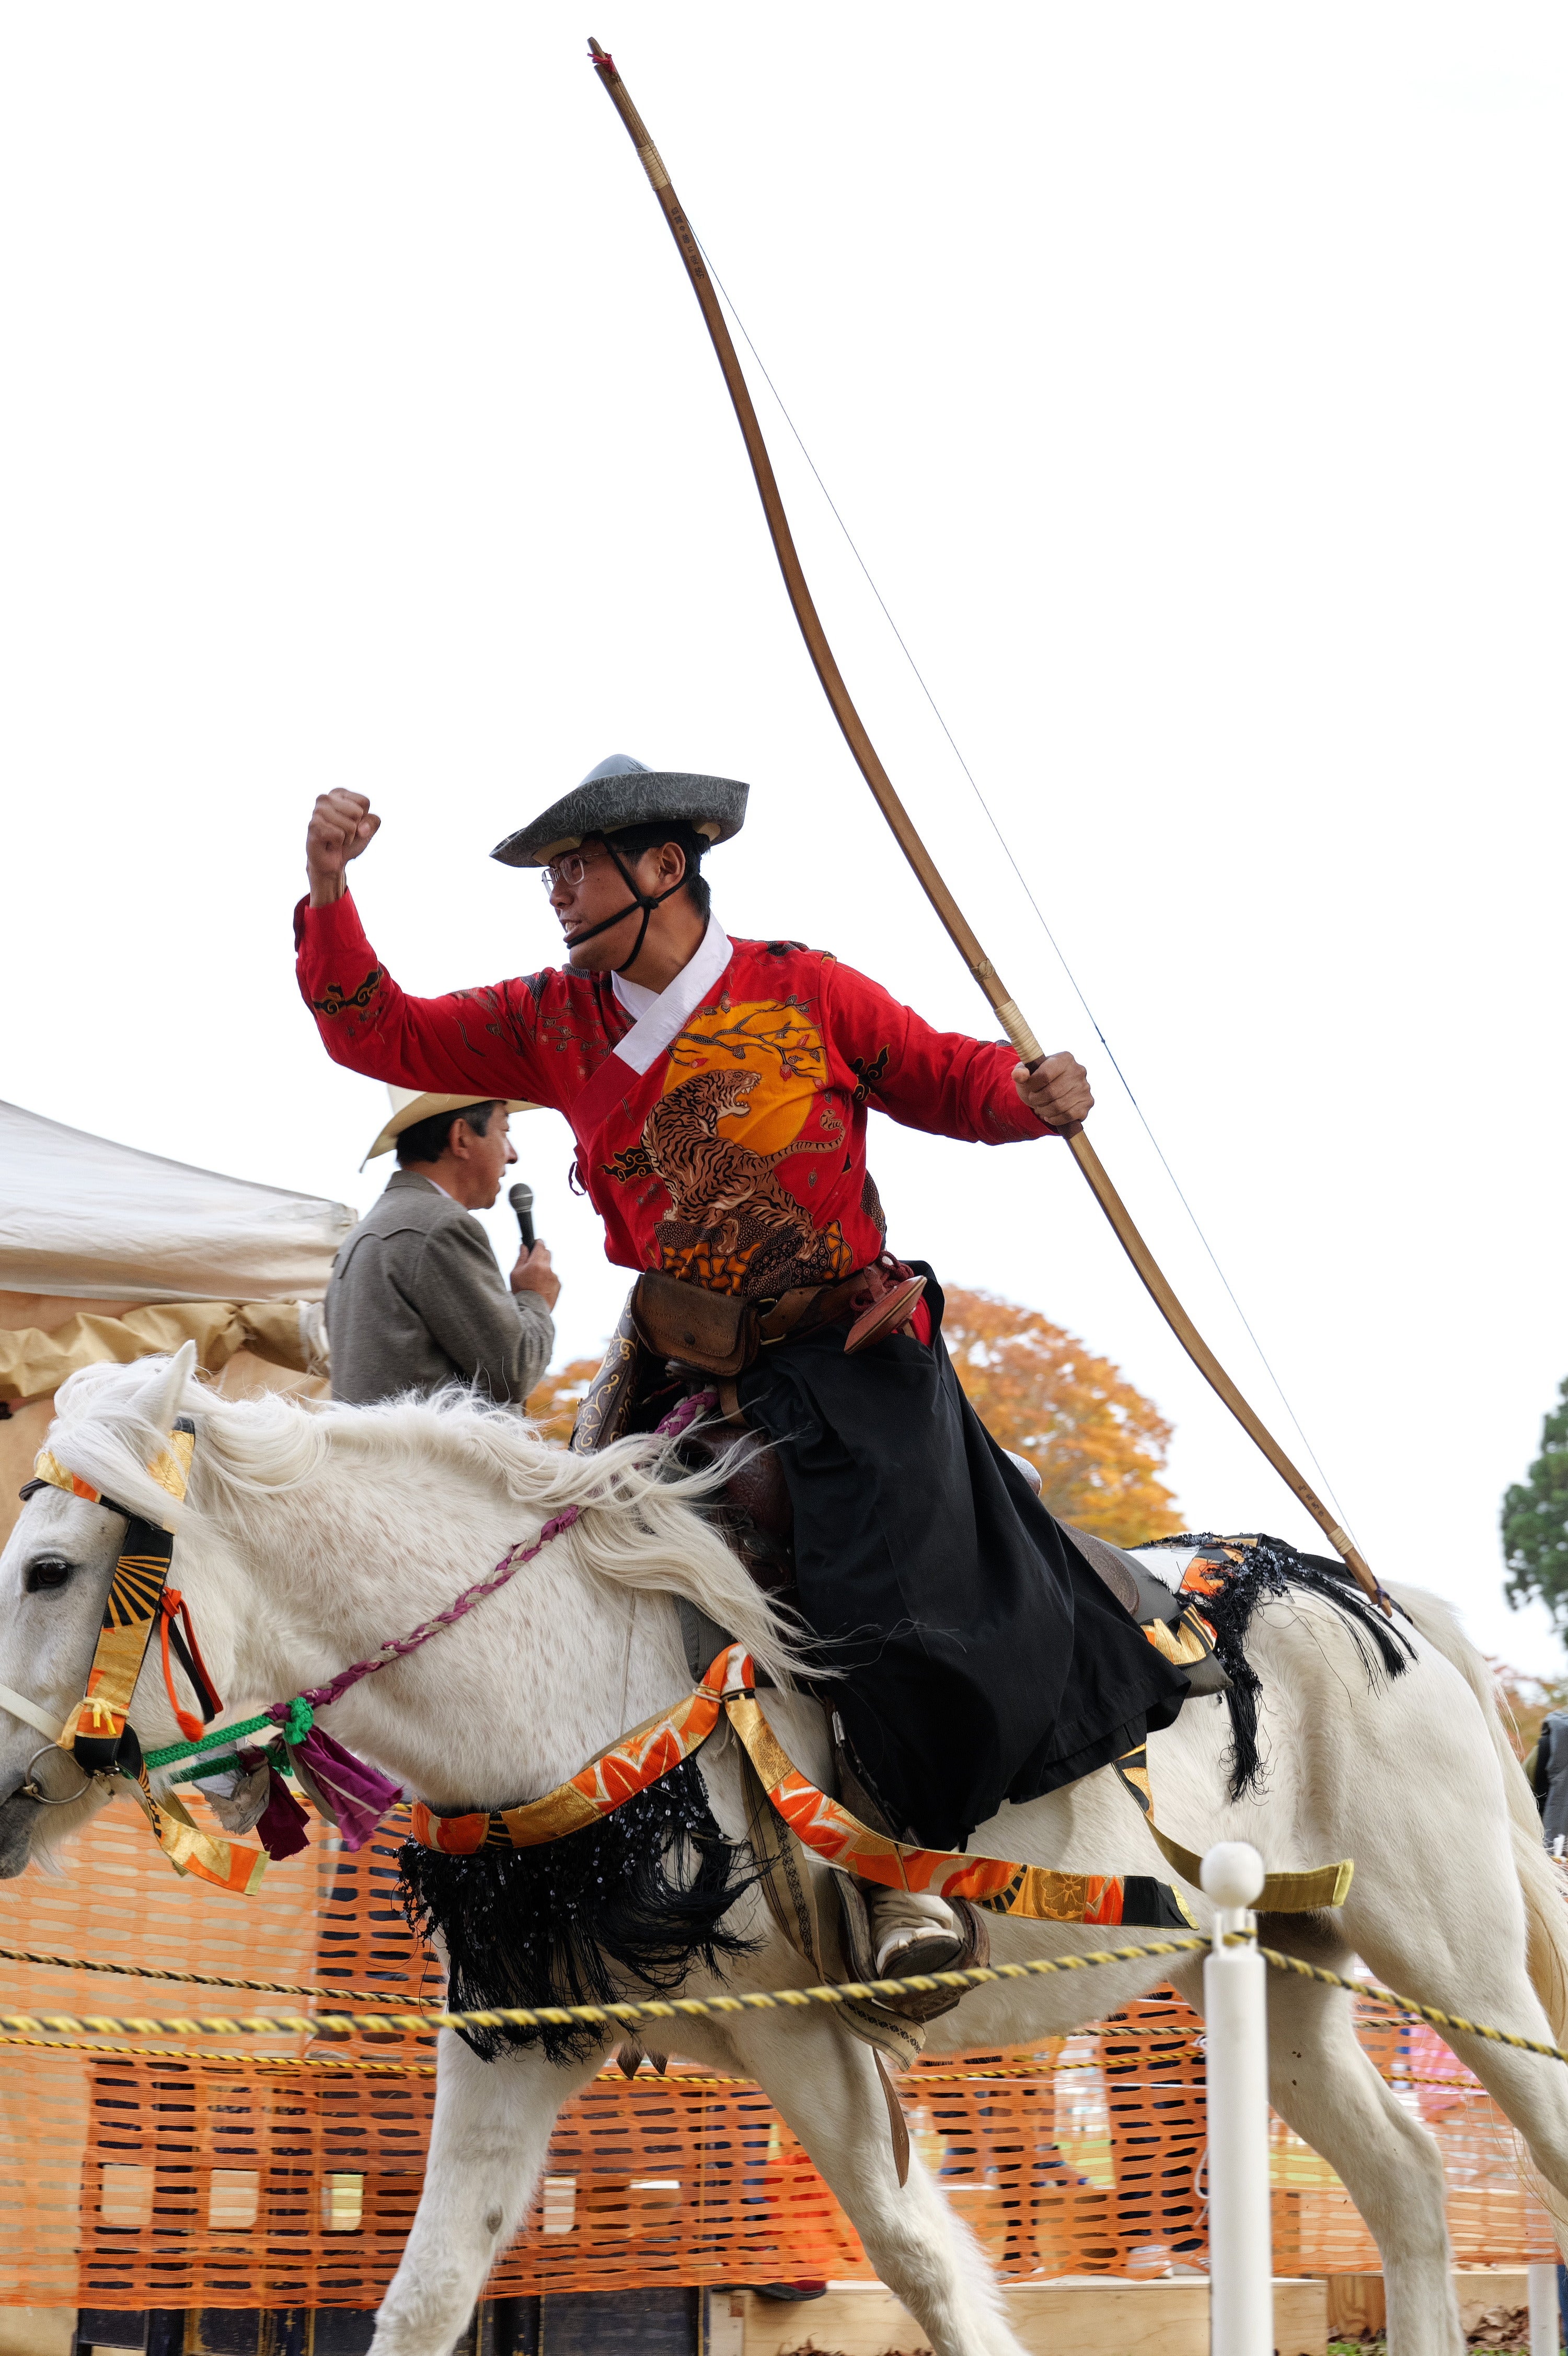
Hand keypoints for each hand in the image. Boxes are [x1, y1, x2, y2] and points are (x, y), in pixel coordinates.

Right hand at [307, 790, 381, 906]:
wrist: (332, 861)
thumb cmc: (350, 841)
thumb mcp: (368, 829)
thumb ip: (373, 821)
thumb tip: (361, 828)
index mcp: (339, 793)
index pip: (364, 802)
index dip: (363, 818)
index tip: (352, 824)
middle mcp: (325, 798)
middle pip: (358, 812)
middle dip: (355, 828)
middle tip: (343, 833)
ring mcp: (317, 811)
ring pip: (350, 825)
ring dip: (347, 838)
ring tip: (336, 839)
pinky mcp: (313, 826)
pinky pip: (339, 835)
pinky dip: (338, 844)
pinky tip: (329, 844)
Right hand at [510, 1240, 560, 1311]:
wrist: (532, 1309)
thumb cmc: (521, 1292)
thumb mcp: (515, 1273)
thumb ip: (521, 1258)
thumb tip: (524, 1247)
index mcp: (536, 1264)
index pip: (540, 1246)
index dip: (538, 1243)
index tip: (537, 1242)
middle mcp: (548, 1268)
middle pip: (547, 1254)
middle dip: (541, 1255)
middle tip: (533, 1261)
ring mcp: (555, 1277)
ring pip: (549, 1267)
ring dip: (544, 1269)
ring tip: (534, 1281)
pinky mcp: (558, 1285)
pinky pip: (553, 1278)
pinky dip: (548, 1280)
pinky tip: (540, 1287)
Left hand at [1014, 1051, 1092, 1133]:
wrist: (1050, 1092)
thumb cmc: (1038, 1080)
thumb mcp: (1026, 1073)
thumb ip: (1020, 1072)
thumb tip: (1019, 1075)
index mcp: (1065, 1058)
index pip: (1045, 1074)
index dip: (1032, 1085)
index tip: (1028, 1087)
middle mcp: (1079, 1070)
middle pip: (1052, 1092)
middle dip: (1037, 1100)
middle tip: (1034, 1099)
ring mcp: (1085, 1087)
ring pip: (1060, 1106)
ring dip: (1044, 1110)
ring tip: (1040, 1107)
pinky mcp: (1088, 1102)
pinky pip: (1069, 1115)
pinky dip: (1055, 1119)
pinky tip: (1050, 1115)